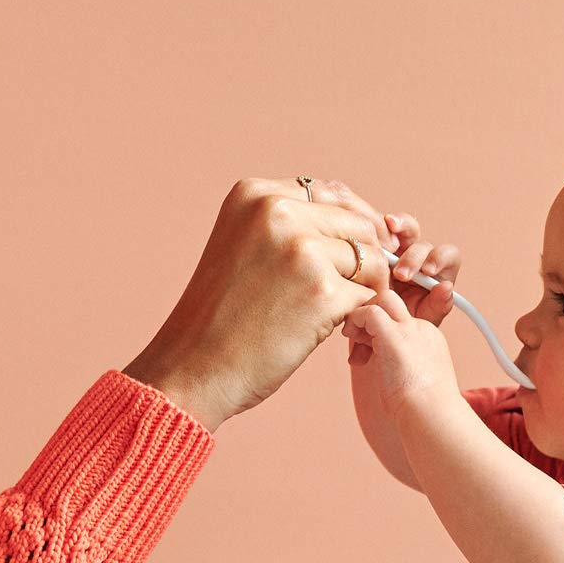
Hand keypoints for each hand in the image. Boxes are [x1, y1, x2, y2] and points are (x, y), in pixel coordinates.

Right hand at [123, 178, 395, 430]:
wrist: (193, 368)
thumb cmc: (221, 315)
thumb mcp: (243, 245)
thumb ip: (288, 224)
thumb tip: (359, 217)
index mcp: (255, 194)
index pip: (331, 193)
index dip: (350, 225)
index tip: (351, 255)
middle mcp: (278, 213)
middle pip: (357, 223)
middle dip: (366, 256)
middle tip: (354, 288)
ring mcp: (302, 251)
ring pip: (370, 258)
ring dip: (367, 286)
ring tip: (341, 310)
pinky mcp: (323, 292)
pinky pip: (369, 295)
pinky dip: (359, 314)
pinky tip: (337, 330)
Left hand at [343, 288, 460, 415]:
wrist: (433, 415)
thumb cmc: (423, 411)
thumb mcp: (415, 383)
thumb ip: (400, 369)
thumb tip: (386, 374)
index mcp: (428, 340)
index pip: (399, 319)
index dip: (378, 329)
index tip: (367, 351)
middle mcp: (420, 329)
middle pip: (392, 302)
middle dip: (370, 312)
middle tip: (357, 338)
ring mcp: (409, 330)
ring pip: (382, 299)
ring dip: (361, 315)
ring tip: (352, 339)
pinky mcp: (394, 336)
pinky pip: (370, 312)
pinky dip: (356, 320)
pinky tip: (351, 339)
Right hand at [381, 212, 460, 326]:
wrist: (377, 325)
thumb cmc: (405, 321)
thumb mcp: (423, 319)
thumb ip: (438, 305)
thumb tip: (447, 288)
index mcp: (436, 271)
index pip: (447, 255)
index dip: (439, 258)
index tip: (427, 272)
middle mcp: (419, 257)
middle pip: (422, 242)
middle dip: (413, 256)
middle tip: (401, 275)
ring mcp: (398, 249)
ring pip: (403, 229)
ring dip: (396, 231)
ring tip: (382, 246)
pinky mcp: (378, 245)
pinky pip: (379, 229)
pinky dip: (375, 228)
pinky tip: (367, 236)